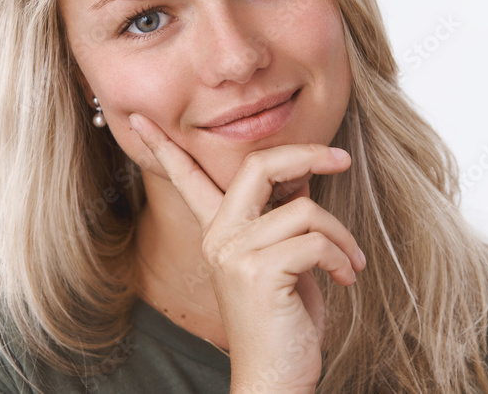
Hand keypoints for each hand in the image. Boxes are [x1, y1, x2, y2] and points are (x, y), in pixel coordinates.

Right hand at [129, 112, 365, 393]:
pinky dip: (340, 256)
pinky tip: (344, 277)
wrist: (274, 379)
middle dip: (306, 153)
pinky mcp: (259, 272)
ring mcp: (235, 253)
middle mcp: (219, 237)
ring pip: (304, 209)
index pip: (186, 178)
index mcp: (217, 232)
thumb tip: (303, 177)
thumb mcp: (283, 261)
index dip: (164, 146)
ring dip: (340, 235)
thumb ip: (282, 218)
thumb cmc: (283, 323)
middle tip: (341, 158)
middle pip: (259, 165)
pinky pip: (315, 240)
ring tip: (349, 262)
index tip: (138, 118)